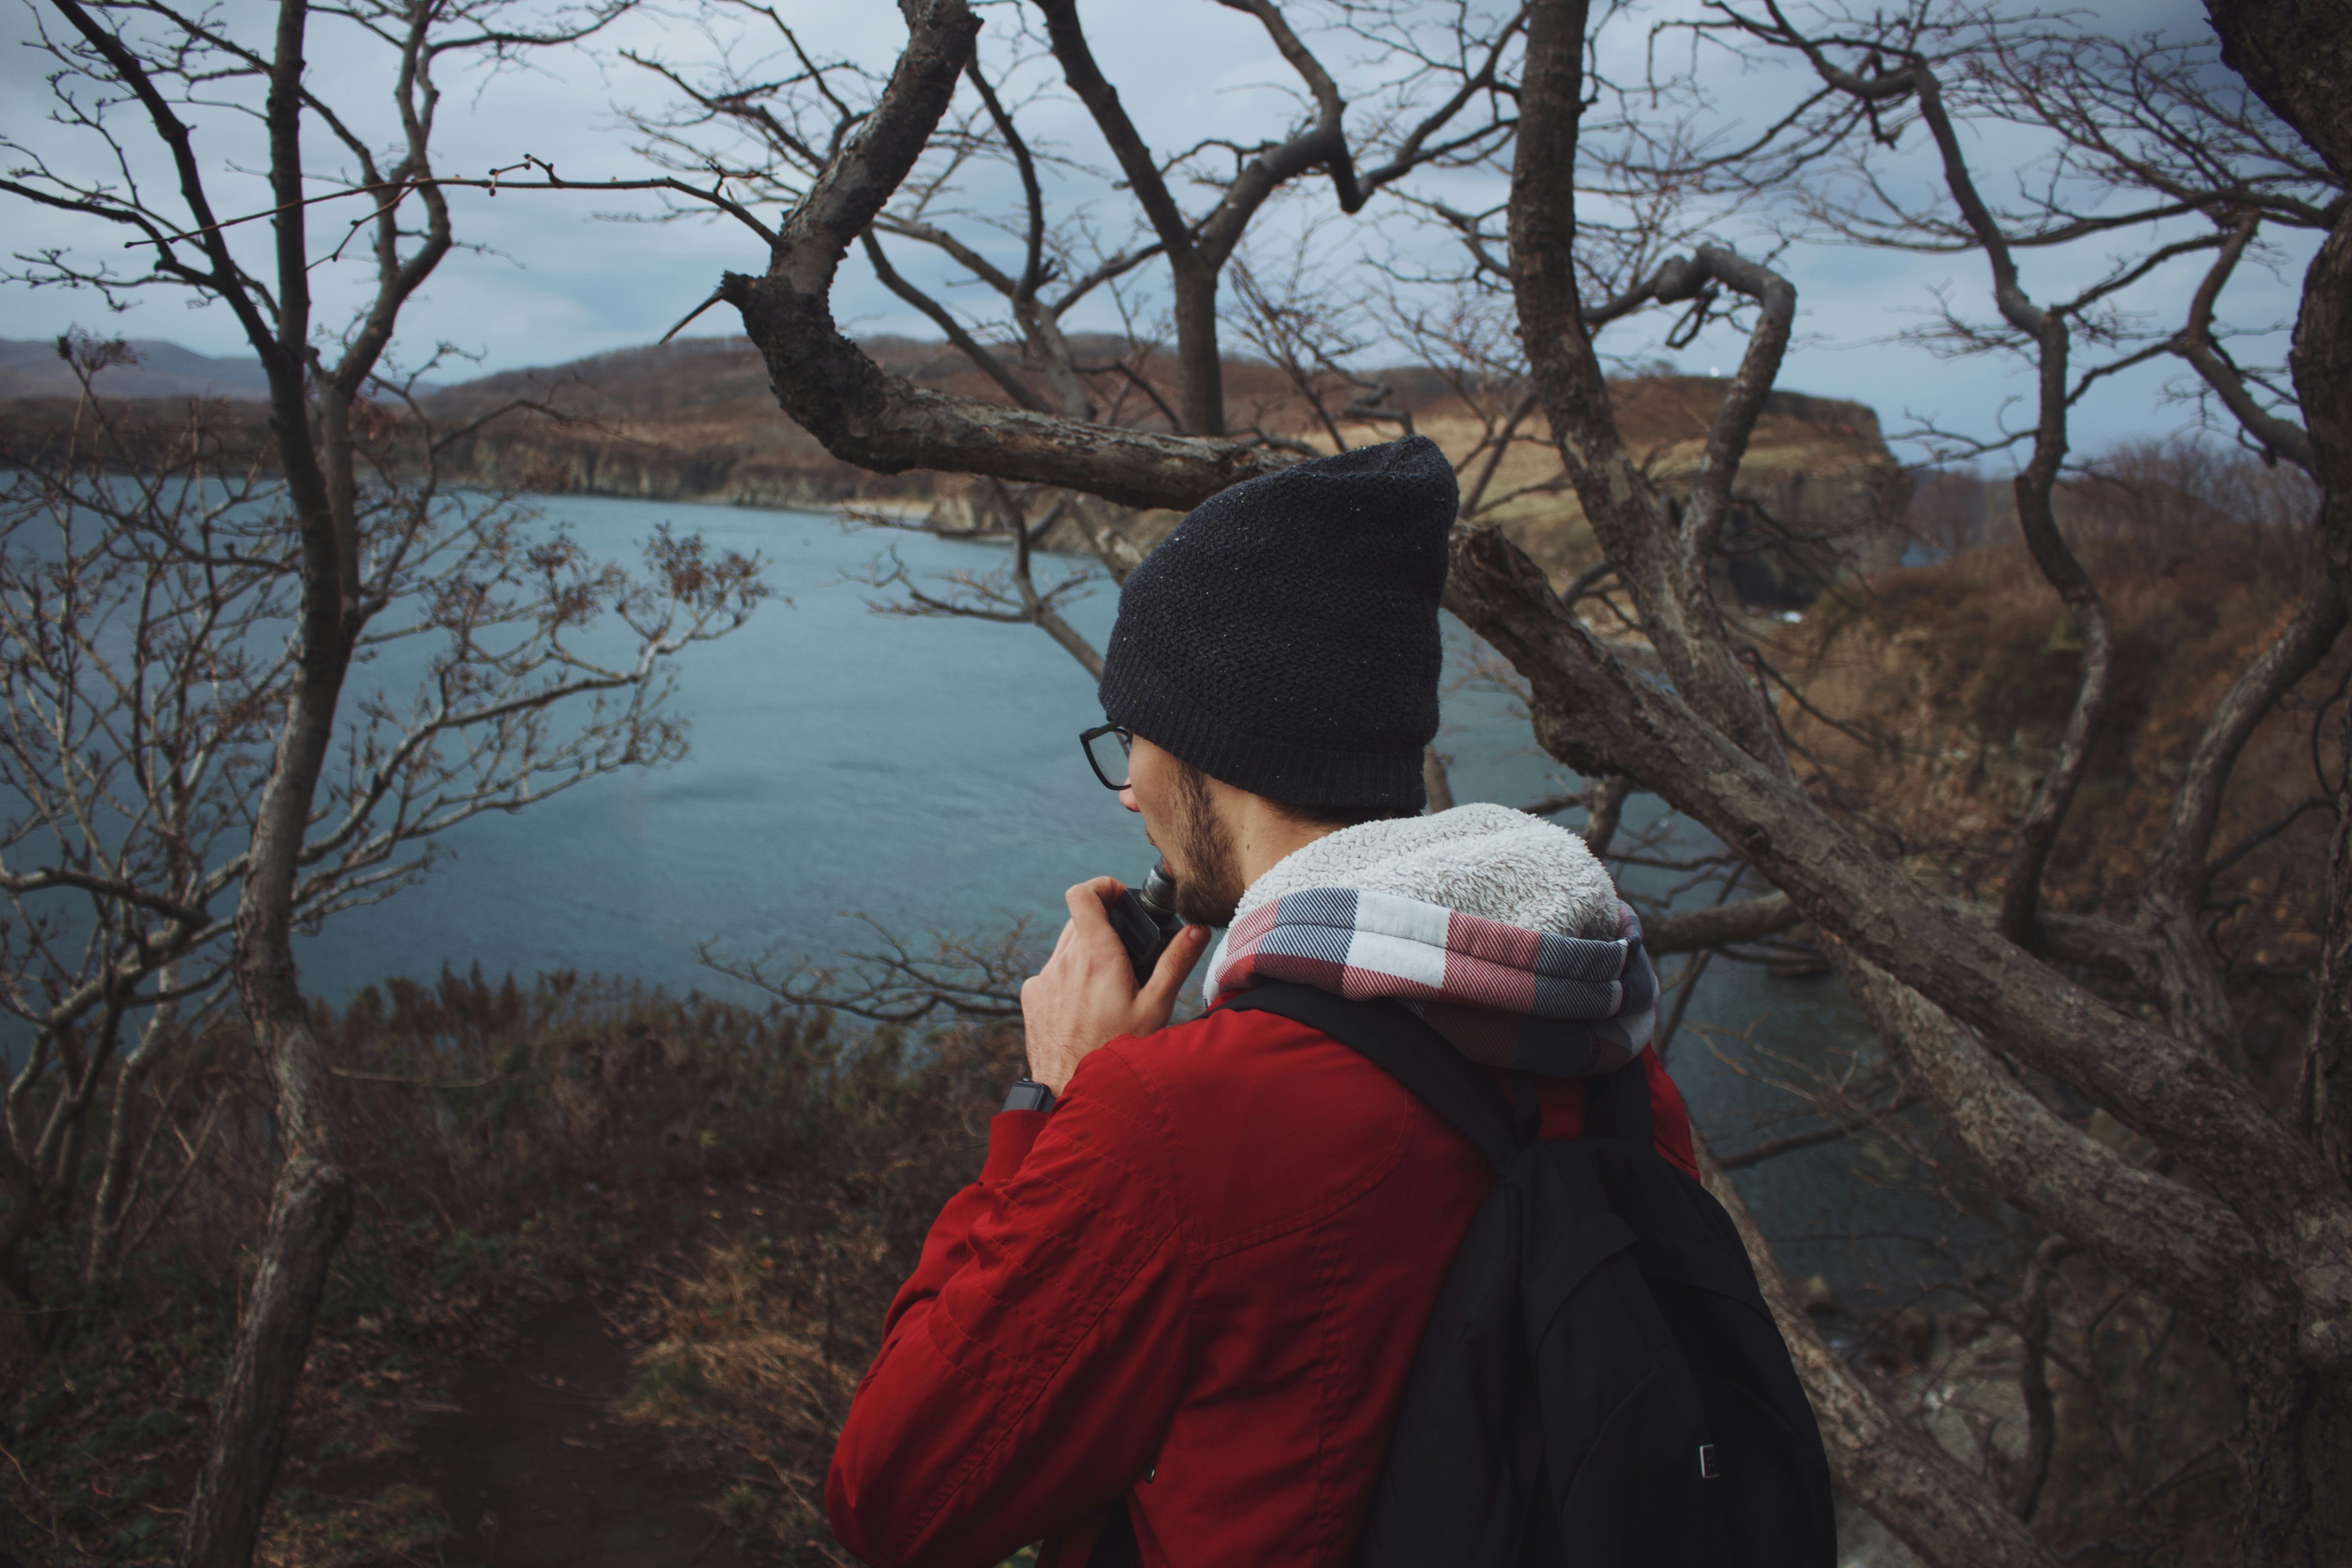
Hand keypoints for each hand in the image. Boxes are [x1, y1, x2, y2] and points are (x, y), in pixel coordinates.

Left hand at [1019, 876, 1212, 1094]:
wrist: (1071, 1091)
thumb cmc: (1117, 1051)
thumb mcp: (1155, 1008)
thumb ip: (1175, 964)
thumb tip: (1197, 930)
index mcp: (1097, 957)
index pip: (1084, 895)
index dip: (1102, 886)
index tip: (1119, 898)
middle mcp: (1064, 961)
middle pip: (1080, 920)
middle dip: (1103, 927)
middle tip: (1126, 954)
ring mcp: (1044, 978)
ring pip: (1065, 946)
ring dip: (1085, 953)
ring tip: (1107, 987)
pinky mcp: (1031, 996)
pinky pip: (1051, 971)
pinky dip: (1068, 977)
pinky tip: (1084, 1006)